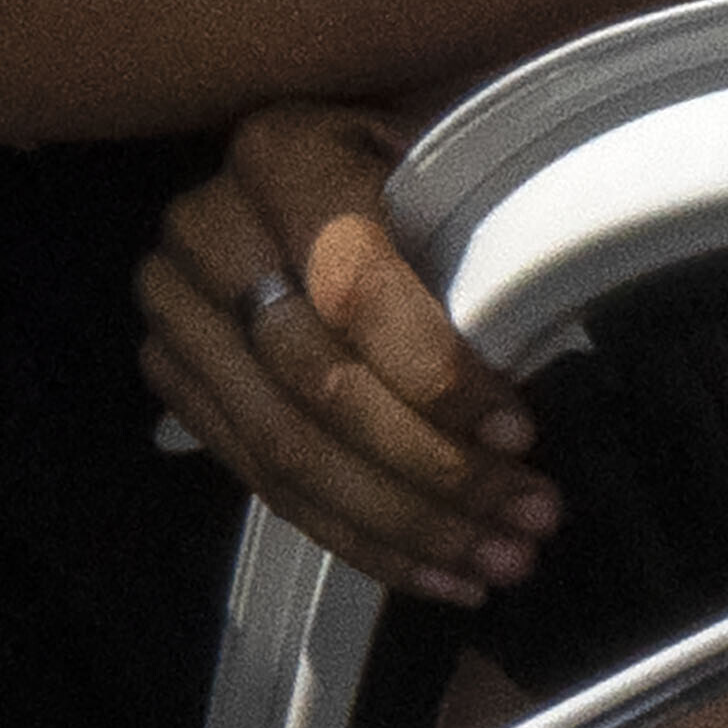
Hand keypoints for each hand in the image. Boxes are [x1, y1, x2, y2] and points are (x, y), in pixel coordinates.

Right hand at [129, 100, 550, 605]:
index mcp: (280, 155)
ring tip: (495, 562)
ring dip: (399, 521)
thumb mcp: (465, 156)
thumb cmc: (427, 158)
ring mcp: (176, 311)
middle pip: (314, 382)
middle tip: (527, 519)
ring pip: (283, 446)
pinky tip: (434, 572)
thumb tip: (552, 345)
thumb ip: (496, 226)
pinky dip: (352, 535)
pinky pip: (259, 479)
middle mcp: (205, 230)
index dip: (436, 374)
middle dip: (431, 470)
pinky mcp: (174, 378)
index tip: (521, 433)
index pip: (353, 288)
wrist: (332, 171)